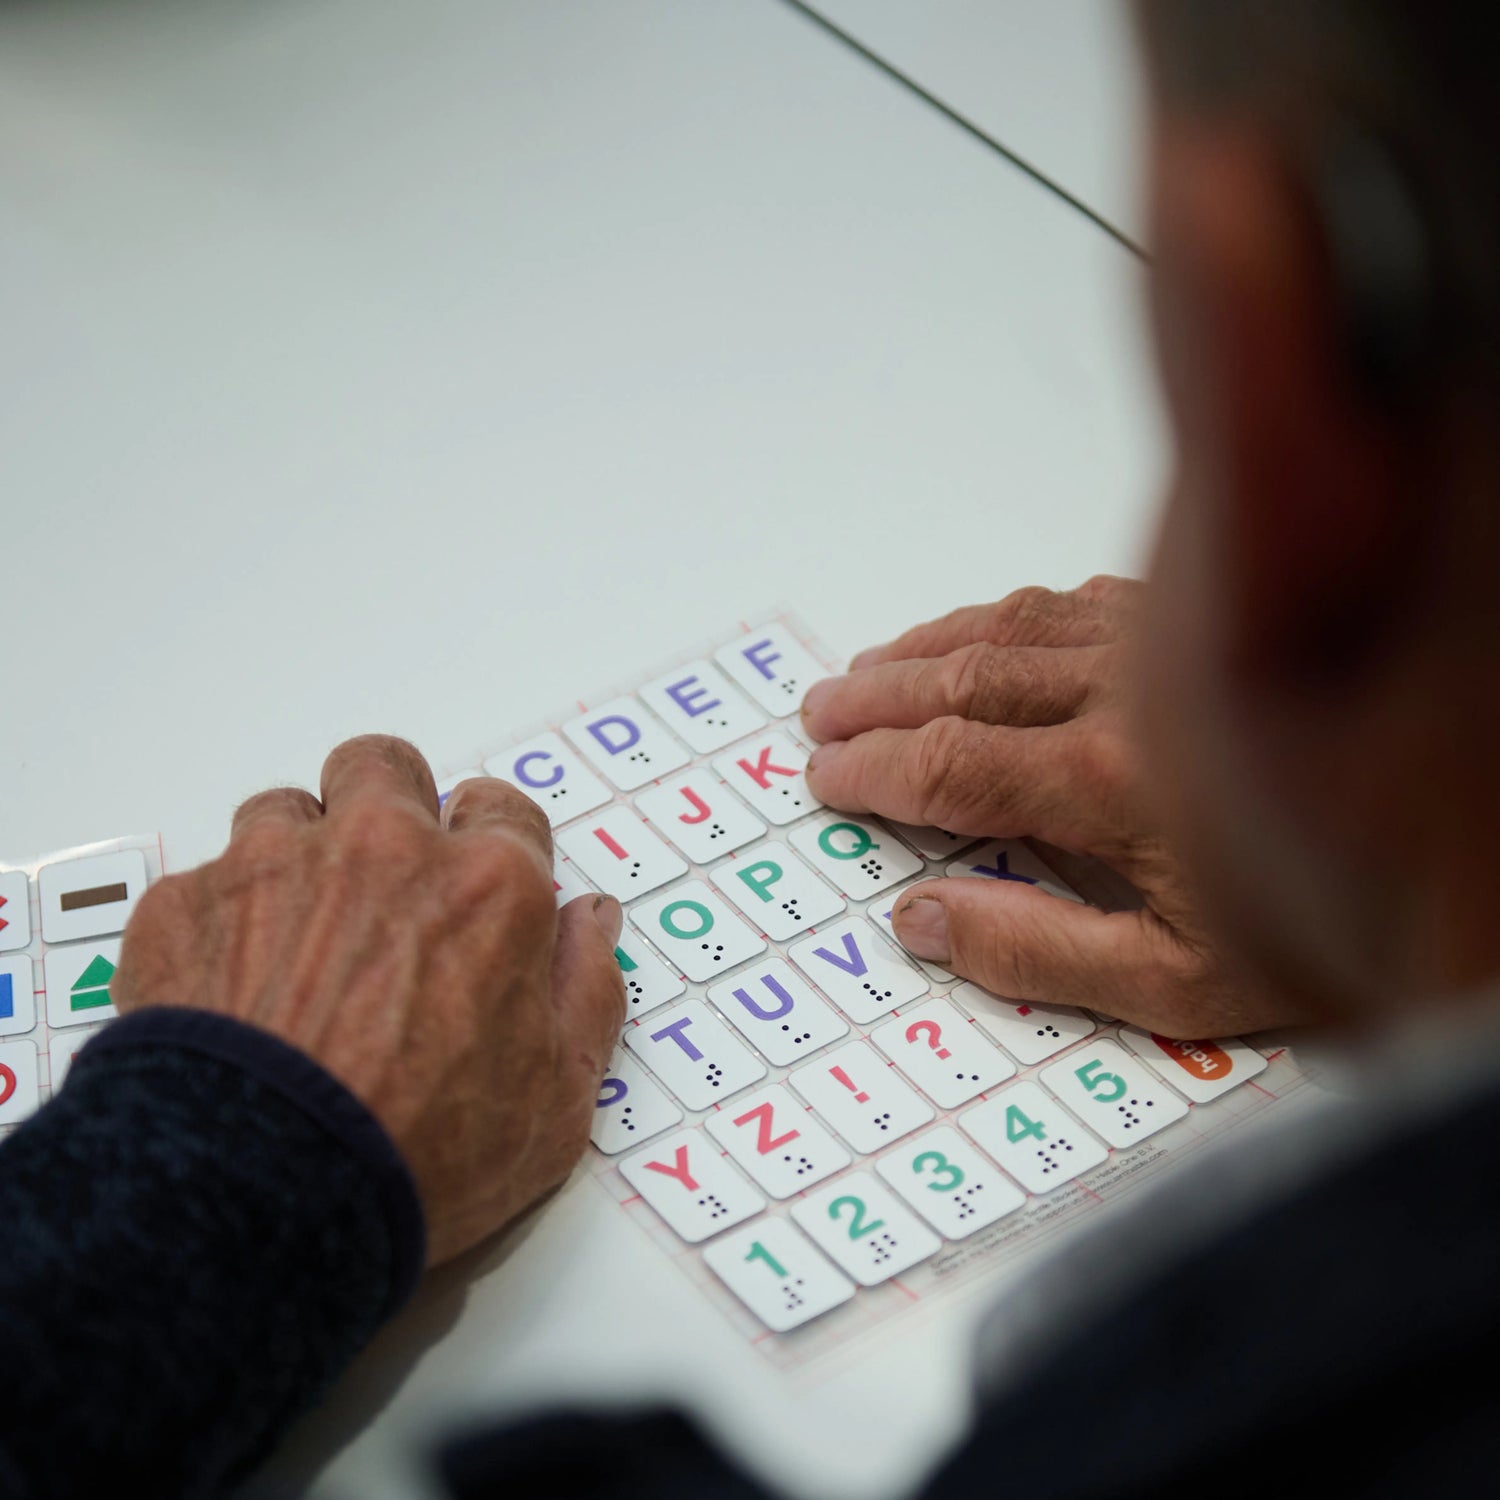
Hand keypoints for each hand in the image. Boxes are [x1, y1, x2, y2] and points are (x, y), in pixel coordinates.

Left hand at [112, 735, 625, 1265]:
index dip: (493, 847)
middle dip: (391, 807)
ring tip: (299, 939)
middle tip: (385, 884)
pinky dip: (222, 922)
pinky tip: (231, 993)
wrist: (264, 1195)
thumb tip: (591, 920)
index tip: (478, 889)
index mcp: (487, 885)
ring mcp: (275, 865)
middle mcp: (383, 847)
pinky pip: (205, 883)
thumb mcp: (557, 1100)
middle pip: (387, 768)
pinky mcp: (187, 904)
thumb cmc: (420, 1155)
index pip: (503, 809)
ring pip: (287, 809)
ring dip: (300, 856)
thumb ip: (587, 990)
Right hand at [801, 578, 1299, 1037]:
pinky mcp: (1194, 624)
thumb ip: (1039, 954)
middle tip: (820, 712)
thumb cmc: (1322, 924)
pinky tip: (982, 627)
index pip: (951, 765)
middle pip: (964, 681)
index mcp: (1111, 784)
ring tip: (868, 667)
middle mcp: (1126, 695)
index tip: (827, 776)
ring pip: (1009, 629)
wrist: (1456, 837)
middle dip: (879, 698)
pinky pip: (1070, 601)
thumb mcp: (1180, 984)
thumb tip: (922, 922)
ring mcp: (1161, 647)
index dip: (875, 770)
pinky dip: (1003, 616)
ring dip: (926, 647)